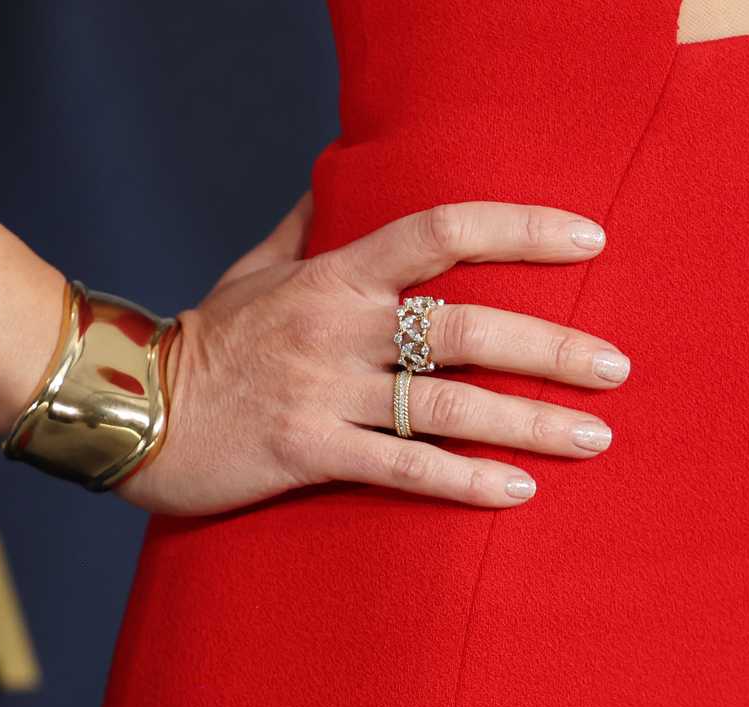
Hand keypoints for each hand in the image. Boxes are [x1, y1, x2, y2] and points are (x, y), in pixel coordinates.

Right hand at [116, 193, 628, 515]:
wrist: (132, 405)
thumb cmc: (204, 337)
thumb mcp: (252, 268)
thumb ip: (305, 223)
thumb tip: (336, 174)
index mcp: (333, 275)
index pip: (440, 231)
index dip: (520, 228)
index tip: (589, 237)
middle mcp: (338, 326)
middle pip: (467, 326)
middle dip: (552, 346)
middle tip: (617, 367)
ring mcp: (324, 391)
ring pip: (447, 404)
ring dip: (528, 420)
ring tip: (593, 437)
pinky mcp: (307, 452)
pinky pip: (402, 469)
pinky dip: (463, 480)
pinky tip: (517, 491)